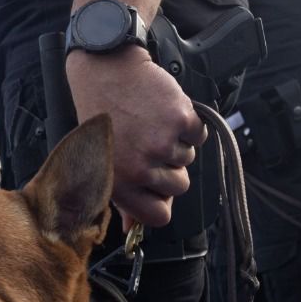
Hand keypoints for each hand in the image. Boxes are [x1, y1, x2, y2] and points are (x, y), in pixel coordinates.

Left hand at [66, 47, 205, 229]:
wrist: (107, 73)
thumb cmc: (102, 117)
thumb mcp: (104, 161)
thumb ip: (122, 197)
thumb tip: (134, 228)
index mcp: (120, 183)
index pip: (158, 216)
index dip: (161, 201)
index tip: (156, 188)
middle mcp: (141, 168)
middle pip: (179, 187)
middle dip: (170, 169)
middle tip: (150, 146)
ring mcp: (162, 144)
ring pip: (188, 160)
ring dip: (176, 144)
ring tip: (152, 125)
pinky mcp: (180, 120)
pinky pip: (199, 136)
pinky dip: (188, 125)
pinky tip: (164, 113)